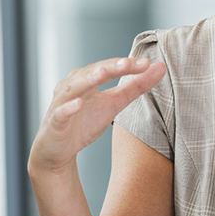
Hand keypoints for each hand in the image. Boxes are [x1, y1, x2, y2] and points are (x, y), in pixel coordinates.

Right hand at [29, 56, 166, 176]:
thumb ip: (136, 87)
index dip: (127, 66)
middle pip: (92, 72)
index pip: (109, 68)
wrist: (58, 152)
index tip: (147, 64)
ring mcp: (62, 103)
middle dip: (109, 67)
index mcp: (88, 79)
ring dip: (88, 79)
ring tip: (103, 73)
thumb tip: (160, 67)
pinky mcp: (54, 122)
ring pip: (74, 87)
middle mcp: (73, 86)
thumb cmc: (84, 123)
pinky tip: (78, 104)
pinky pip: (61, 113)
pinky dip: (69, 108)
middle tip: (127, 63)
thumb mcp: (114, 104)